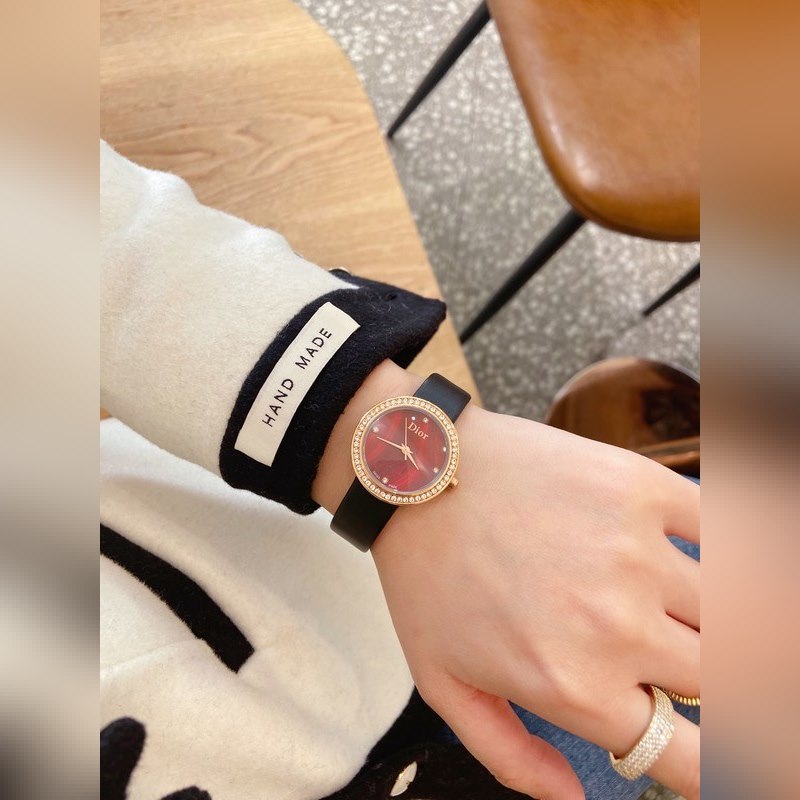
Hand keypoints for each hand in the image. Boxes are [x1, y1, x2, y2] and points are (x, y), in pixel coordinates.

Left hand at [314, 363, 699, 799]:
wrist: (417, 473)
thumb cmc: (426, 576)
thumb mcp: (443, 684)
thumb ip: (509, 756)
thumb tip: (572, 798)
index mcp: (574, 687)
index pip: (692, 757)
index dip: (713, 762)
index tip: (713, 743)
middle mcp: (619, 628)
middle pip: (723, 683)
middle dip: (711, 682)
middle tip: (681, 658)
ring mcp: (636, 553)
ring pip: (736, 611)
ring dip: (720, 620)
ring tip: (686, 610)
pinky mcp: (640, 490)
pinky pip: (724, 523)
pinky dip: (734, 544)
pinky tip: (708, 553)